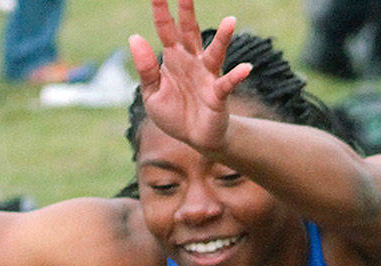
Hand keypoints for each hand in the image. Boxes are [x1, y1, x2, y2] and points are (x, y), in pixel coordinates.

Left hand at [127, 0, 250, 153]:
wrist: (194, 138)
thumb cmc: (173, 113)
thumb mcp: (152, 93)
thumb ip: (145, 68)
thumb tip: (135, 37)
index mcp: (173, 58)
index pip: (165, 28)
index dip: (161, 10)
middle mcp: (192, 61)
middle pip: (189, 30)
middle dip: (187, 11)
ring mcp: (207, 75)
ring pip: (214, 52)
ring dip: (223, 38)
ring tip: (231, 21)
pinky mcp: (218, 95)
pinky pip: (227, 83)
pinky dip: (236, 76)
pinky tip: (245, 68)